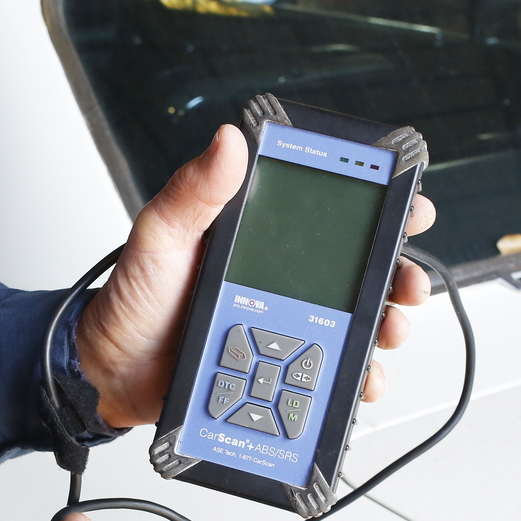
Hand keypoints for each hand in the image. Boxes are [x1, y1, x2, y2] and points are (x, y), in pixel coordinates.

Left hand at [77, 125, 436, 426]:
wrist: (109, 372)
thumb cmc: (130, 300)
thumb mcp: (159, 236)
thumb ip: (194, 192)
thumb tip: (229, 141)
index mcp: (258, 235)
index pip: (330, 211)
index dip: (379, 208)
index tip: (411, 209)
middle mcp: (281, 277)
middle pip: (360, 271)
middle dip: (398, 275)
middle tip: (407, 284)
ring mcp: (285, 324)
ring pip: (356, 323)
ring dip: (386, 326)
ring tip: (389, 332)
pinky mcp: (279, 367)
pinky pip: (330, 374)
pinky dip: (356, 379)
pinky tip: (362, 379)